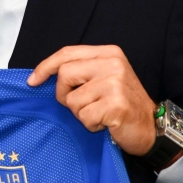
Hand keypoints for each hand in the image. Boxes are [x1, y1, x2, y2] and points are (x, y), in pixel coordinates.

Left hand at [26, 45, 156, 155]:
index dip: (45, 66)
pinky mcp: (116, 105)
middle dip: (64, 95)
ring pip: (72, 100)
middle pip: (64, 74)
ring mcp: (115, 83)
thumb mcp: (103, 78)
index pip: (67, 53)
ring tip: (99, 114)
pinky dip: (90, 125)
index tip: (32, 81)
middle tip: (81, 105)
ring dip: (80, 113)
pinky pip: (84, 117)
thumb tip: (41, 76)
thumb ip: (80, 71)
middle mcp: (113, 64)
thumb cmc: (122, 104)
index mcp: (108, 53)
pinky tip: (105, 123)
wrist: (150, 128)